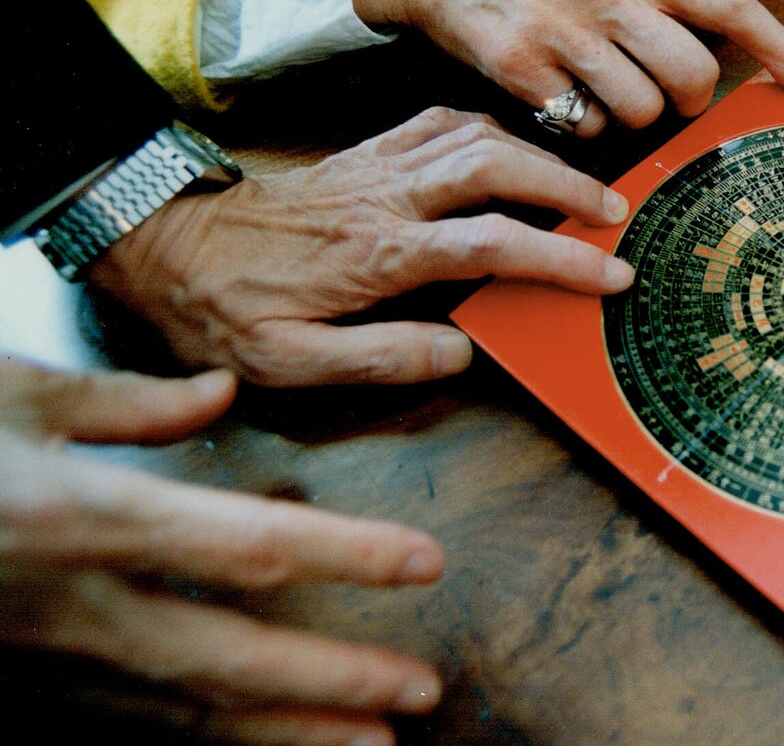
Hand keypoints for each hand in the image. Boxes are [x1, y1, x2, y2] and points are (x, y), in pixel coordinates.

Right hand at [0, 358, 444, 745]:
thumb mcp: (12, 391)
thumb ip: (128, 402)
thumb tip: (216, 397)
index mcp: (84, 517)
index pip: (248, 546)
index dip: (346, 557)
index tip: (424, 565)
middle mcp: (70, 604)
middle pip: (224, 658)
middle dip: (327, 684)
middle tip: (417, 698)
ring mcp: (39, 657)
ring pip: (178, 712)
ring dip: (276, 734)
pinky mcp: (18, 679)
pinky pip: (123, 721)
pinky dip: (199, 741)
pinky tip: (256, 744)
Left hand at [90, 108, 635, 385]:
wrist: (165, 246)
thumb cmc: (225, 309)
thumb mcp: (290, 362)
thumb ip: (383, 357)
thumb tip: (464, 350)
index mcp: (376, 253)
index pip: (489, 245)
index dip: (559, 259)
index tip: (609, 274)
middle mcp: (384, 198)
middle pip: (495, 166)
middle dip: (567, 186)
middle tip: (615, 213)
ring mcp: (375, 166)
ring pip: (474, 135)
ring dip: (537, 155)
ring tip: (579, 184)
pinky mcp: (365, 153)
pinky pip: (438, 122)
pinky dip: (489, 130)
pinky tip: (509, 149)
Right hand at [345, 0, 783, 135]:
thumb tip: (717, 54)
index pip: (729, 4)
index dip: (781, 51)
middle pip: (690, 75)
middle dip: (688, 101)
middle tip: (665, 98)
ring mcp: (562, 28)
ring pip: (638, 109)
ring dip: (628, 117)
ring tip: (596, 89)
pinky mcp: (520, 64)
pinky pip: (581, 126)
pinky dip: (579, 126)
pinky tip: (558, 96)